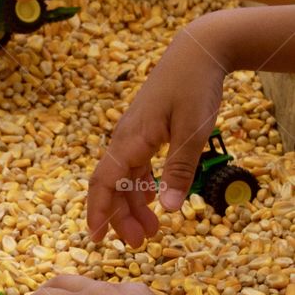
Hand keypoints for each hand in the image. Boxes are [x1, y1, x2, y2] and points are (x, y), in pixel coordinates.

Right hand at [87, 22, 228, 244]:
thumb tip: (169, 209)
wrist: (198, 50)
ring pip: (125, 179)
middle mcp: (125, 139)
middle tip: (137, 244)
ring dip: (133, 206)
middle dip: (120, 217)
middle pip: (112, 186)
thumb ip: (180, 170)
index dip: (97, 212)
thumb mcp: (193, 131)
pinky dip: (142, 187)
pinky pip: (136, 166)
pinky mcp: (145, 132)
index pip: (104, 182)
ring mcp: (134, 135)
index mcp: (130, 140)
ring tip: (150, 231)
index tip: (96, 238)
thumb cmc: (194, 86)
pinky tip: (155, 201)